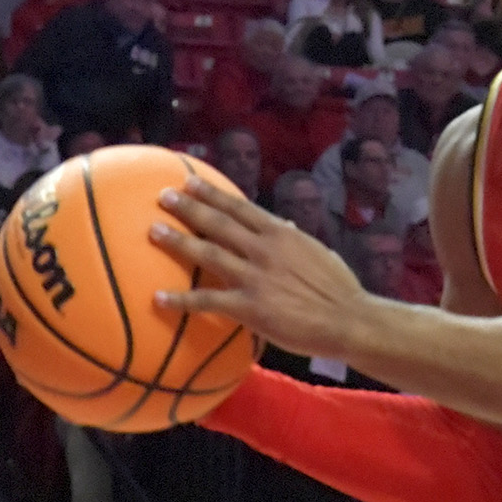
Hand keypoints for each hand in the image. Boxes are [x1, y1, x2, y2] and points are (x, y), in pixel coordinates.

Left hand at [150, 179, 365, 355]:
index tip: (190, 181)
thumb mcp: (318, 253)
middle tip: (163, 196)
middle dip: (189, 208)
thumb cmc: (338, 288)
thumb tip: (283, 225)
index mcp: (281, 234)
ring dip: (178, 241)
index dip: (213, 194)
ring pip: (208, 254)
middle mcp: (264, 250)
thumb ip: (294, 239)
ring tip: (153, 231)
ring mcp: (255, 278)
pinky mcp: (250, 308)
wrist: (348, 320)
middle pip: (219, 224)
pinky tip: (158, 298)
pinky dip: (181, 300)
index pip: (240, 207)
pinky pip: (208, 301)